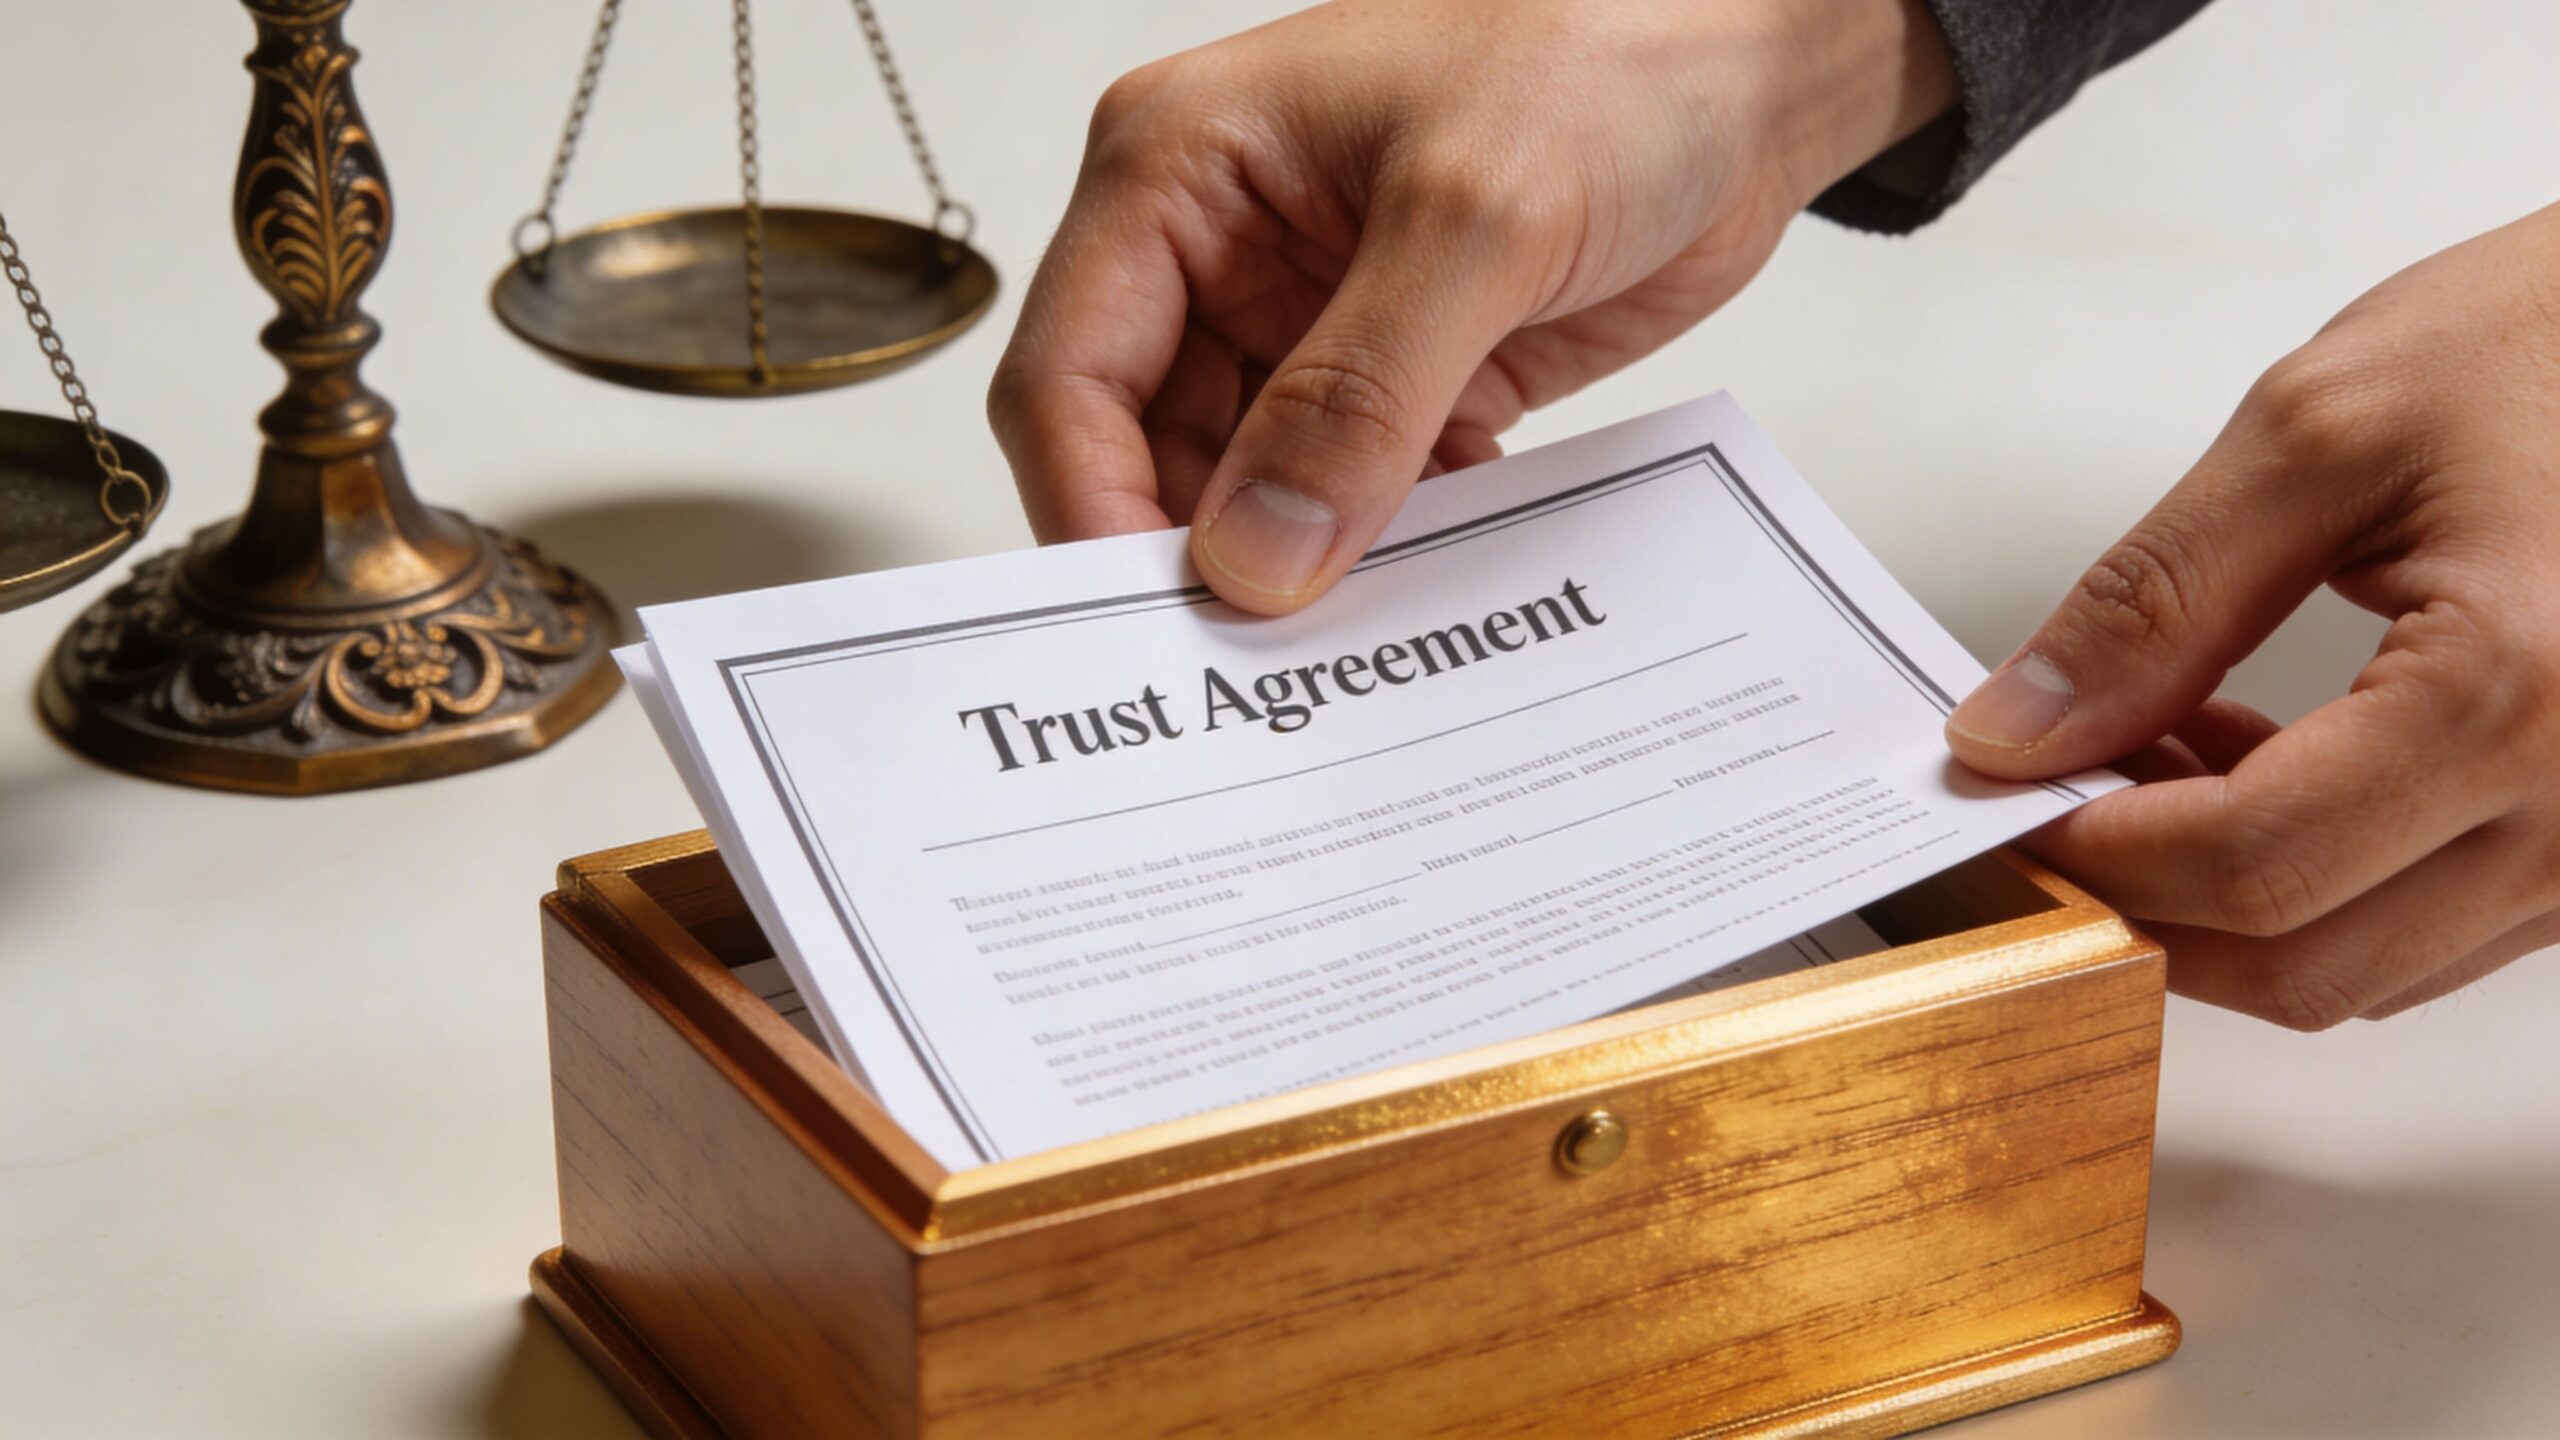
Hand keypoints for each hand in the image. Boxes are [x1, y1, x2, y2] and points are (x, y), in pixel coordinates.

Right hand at [990, 0, 1953, 612]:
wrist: (1751, 67)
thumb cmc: (1611, 50)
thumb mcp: (1476, 218)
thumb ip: (1359, 394)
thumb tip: (1260, 550)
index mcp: (1178, 169)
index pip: (1071, 373)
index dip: (1094, 508)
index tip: (1153, 625)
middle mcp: (1217, 250)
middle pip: (1141, 451)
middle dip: (1195, 557)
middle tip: (1250, 672)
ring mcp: (1303, 319)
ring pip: (1245, 492)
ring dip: (1292, 567)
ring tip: (1342, 647)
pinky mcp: (1390, 377)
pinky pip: (1347, 499)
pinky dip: (1378, 552)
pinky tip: (1421, 592)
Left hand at [1947, 200, 2559, 1026]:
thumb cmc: (2545, 343)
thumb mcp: (2316, 435)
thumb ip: (2153, 605)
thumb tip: (2015, 735)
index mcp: (2518, 694)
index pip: (2247, 864)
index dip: (2093, 850)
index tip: (1999, 793)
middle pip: (2301, 961)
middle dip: (2146, 893)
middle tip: (2051, 777)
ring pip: (2359, 969)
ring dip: (2223, 893)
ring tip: (2151, 740)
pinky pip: (2426, 930)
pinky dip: (2312, 879)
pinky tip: (2255, 758)